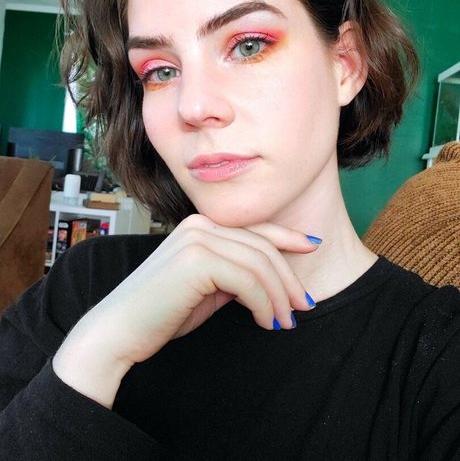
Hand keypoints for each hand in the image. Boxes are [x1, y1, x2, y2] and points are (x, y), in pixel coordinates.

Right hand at [53, 214, 318, 406]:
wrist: (119, 331)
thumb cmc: (162, 312)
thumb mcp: (208, 287)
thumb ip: (234, 274)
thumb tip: (271, 278)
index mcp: (201, 226)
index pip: (254, 228)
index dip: (287, 236)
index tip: (312, 246)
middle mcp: (200, 225)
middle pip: (263, 246)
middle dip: (289, 278)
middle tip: (304, 306)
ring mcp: (197, 239)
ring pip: (259, 264)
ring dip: (279, 296)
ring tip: (285, 321)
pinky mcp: (197, 260)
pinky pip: (248, 281)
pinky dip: (264, 304)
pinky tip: (266, 322)